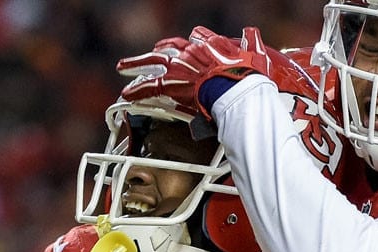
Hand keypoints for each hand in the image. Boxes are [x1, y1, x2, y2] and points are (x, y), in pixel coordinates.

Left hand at [117, 26, 270, 116]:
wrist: (236, 90)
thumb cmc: (247, 78)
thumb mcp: (255, 55)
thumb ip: (251, 43)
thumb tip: (251, 33)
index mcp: (211, 45)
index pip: (196, 37)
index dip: (189, 43)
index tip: (184, 46)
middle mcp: (192, 51)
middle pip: (170, 47)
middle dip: (158, 50)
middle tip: (148, 53)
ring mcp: (179, 66)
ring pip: (152, 62)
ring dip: (136, 64)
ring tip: (123, 66)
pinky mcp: (172, 84)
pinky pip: (149, 86)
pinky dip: (137, 91)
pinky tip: (126, 93)